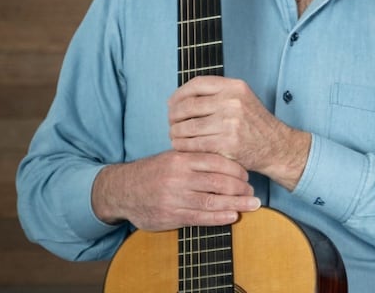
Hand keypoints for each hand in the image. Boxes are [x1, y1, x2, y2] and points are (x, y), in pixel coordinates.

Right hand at [91, 150, 259, 229]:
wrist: (122, 190)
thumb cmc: (154, 172)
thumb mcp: (172, 157)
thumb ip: (196, 158)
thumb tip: (229, 161)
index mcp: (181, 159)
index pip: (217, 162)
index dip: (237, 169)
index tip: (247, 175)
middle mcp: (178, 177)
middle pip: (218, 182)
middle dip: (240, 188)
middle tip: (253, 191)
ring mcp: (174, 198)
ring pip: (212, 201)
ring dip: (236, 204)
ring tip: (252, 204)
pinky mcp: (170, 216)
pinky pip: (199, 218)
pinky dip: (219, 218)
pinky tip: (233, 216)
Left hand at [167, 75, 310, 189]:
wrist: (275, 145)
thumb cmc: (254, 123)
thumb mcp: (242, 98)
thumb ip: (216, 94)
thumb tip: (179, 98)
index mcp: (235, 87)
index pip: (197, 84)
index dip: (179, 94)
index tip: (172, 104)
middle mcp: (232, 101)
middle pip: (187, 106)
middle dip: (173, 116)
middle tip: (171, 123)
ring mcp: (230, 122)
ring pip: (186, 127)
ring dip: (175, 133)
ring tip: (175, 135)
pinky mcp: (227, 143)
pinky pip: (193, 144)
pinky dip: (182, 146)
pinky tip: (182, 146)